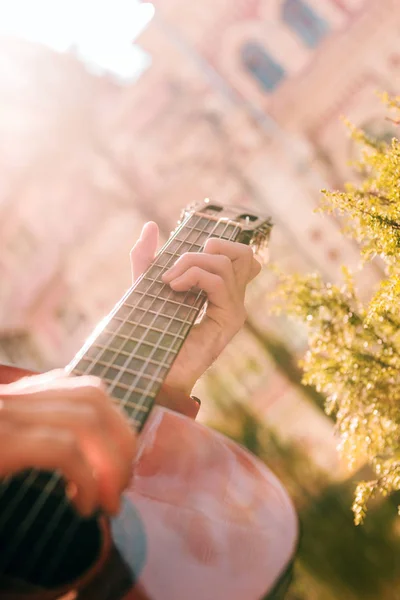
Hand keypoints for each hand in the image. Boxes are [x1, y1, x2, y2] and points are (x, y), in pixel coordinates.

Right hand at [0, 371, 135, 516]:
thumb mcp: (5, 450)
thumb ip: (37, 439)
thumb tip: (92, 464)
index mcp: (18, 395)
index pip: (89, 391)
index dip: (118, 428)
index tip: (120, 468)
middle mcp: (13, 395)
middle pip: (94, 397)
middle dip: (123, 442)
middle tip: (122, 487)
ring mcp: (5, 414)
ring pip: (86, 419)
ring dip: (112, 465)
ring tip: (109, 502)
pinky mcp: (1, 442)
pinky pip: (64, 450)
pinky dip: (87, 481)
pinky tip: (84, 508)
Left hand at [130, 221, 261, 393]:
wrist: (151, 370)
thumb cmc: (150, 332)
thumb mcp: (146, 286)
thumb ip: (146, 258)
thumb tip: (150, 226)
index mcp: (219, 292)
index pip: (241, 256)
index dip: (221, 244)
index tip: (188, 255)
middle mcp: (232, 299)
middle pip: (243, 254)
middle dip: (209, 247)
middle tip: (180, 267)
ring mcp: (234, 310)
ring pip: (226, 263)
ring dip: (191, 263)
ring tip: (169, 281)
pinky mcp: (230, 320)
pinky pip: (218, 281)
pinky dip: (193, 276)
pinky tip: (174, 287)